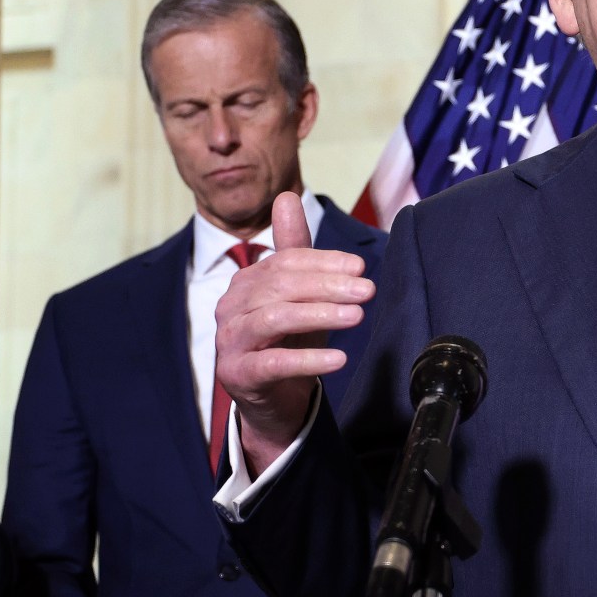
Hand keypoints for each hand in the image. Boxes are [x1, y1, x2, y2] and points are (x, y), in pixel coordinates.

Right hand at [212, 192, 373, 474]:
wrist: (273, 400)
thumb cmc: (287, 341)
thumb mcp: (297, 294)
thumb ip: (295, 249)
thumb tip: (286, 196)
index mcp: (246, 283)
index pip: (285, 263)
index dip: (323, 263)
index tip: (360, 268)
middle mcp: (231, 308)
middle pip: (279, 287)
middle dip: (326, 286)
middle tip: (366, 290)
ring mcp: (230, 342)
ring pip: (273, 319)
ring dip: (319, 315)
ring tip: (356, 316)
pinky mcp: (237, 375)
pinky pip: (272, 363)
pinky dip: (307, 360)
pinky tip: (338, 358)